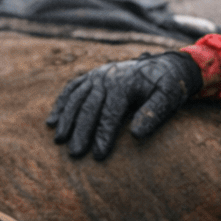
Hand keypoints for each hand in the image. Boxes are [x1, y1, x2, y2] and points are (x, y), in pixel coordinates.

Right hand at [47, 51, 201, 159]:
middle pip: (89, 106)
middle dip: (81, 131)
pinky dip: (61, 104)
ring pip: (77, 98)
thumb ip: (154, 113)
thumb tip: (135, 135)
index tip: (99, 155)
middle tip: (75, 153)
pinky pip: (72, 89)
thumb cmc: (168, 85)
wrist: (165, 66)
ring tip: (59, 141)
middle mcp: (107, 78)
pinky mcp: (91, 76)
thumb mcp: (168, 97)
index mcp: (124, 84)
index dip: (103, 134)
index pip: (110, 112)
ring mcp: (97, 76)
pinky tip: (51, 121)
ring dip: (66, 119)